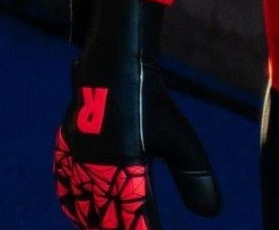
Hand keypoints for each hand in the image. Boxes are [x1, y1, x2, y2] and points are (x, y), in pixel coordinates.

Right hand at [55, 0, 219, 227]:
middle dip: (123, 227)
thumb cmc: (150, 101)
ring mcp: (76, 158)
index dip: (148, 229)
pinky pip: (68, 186)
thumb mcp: (180, 139)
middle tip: (139, 228)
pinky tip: (84, 211)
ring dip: (100, 220)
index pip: (139, 218)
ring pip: (84, 206)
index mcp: (124, 168)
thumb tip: (212, 213)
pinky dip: (78, 204)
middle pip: (108, 218)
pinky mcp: (66, 149)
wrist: (113, 64)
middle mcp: (95, 167)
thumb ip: (194, 177)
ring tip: (115, 227)